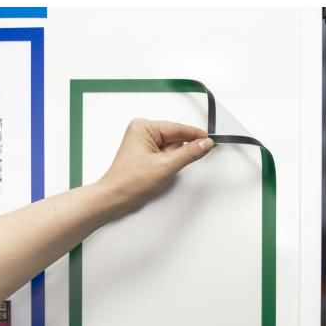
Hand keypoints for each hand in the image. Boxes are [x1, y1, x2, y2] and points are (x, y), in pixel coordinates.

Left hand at [99, 118, 214, 212]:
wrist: (115, 198)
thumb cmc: (129, 181)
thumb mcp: (166, 166)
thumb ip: (189, 153)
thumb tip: (204, 144)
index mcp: (143, 127)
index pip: (177, 128)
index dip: (195, 134)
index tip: (210, 139)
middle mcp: (142, 132)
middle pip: (175, 138)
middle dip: (181, 151)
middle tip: (183, 161)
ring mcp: (143, 144)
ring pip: (171, 148)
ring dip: (173, 160)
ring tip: (162, 171)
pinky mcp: (145, 155)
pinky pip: (165, 155)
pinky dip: (169, 163)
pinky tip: (162, 172)